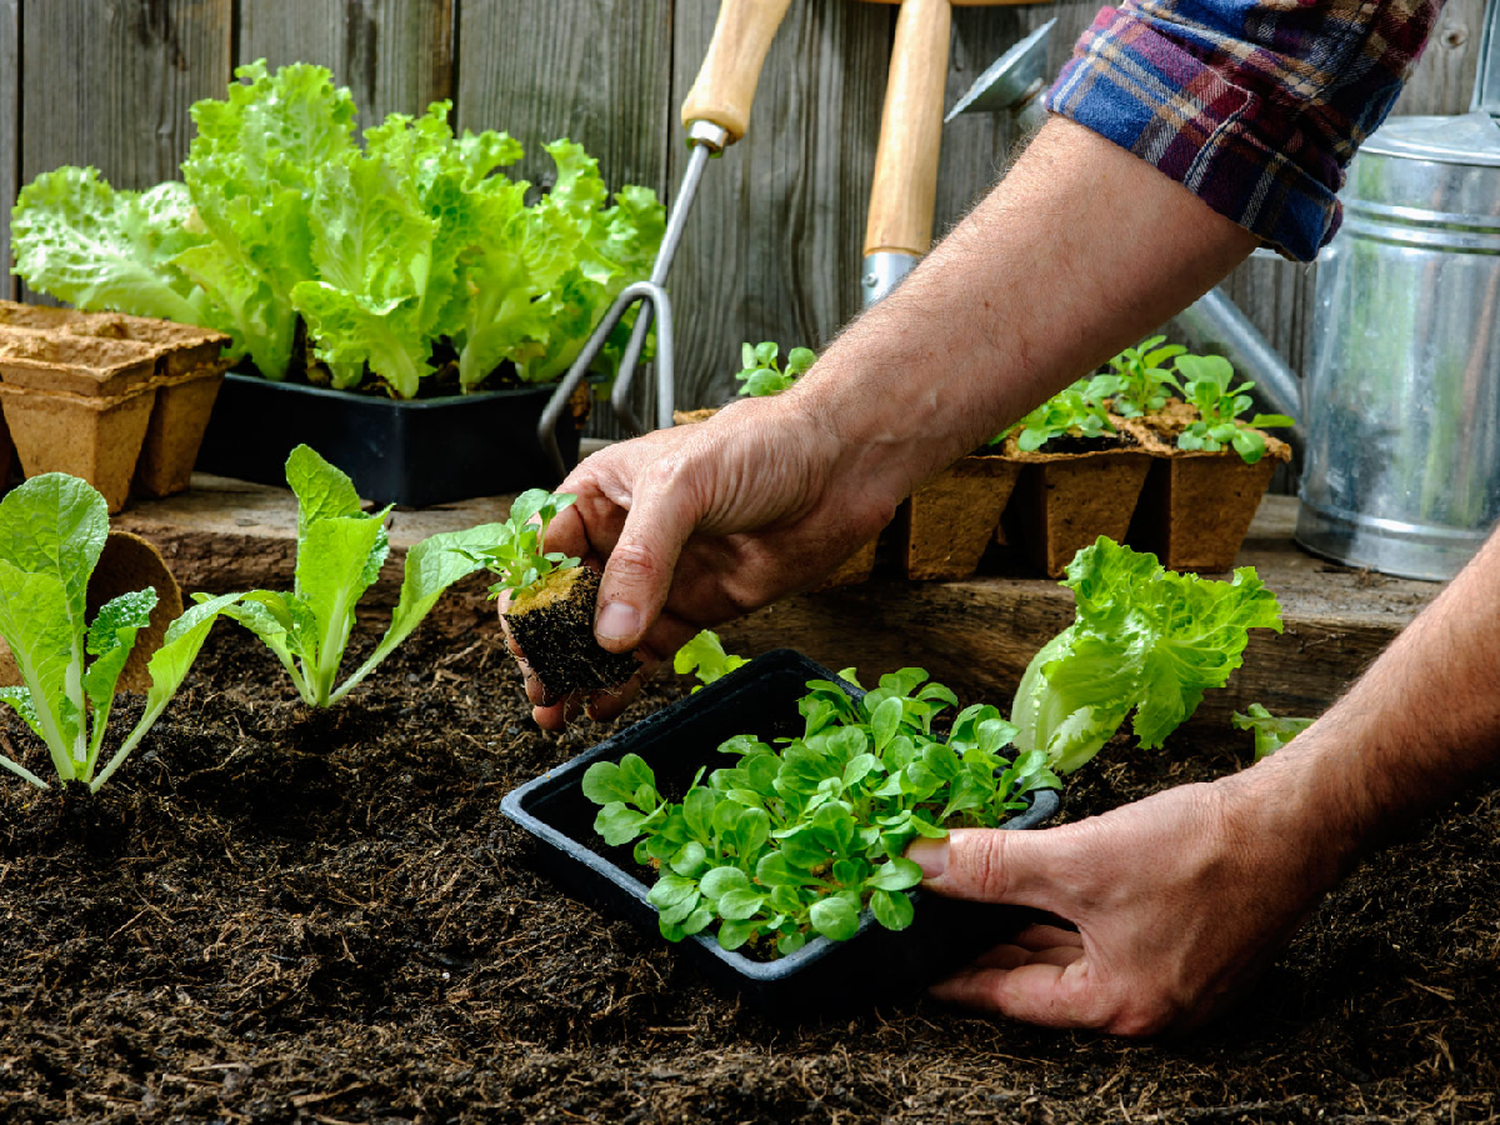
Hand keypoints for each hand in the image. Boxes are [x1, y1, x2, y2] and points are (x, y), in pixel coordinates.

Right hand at [521, 396, 900, 728]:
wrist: (840, 468)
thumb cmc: (760, 446)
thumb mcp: (684, 486)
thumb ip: (642, 558)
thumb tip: (609, 630)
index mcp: (602, 493)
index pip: (544, 549)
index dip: (527, 595)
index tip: (522, 638)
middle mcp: (624, 538)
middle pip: (567, 601)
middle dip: (546, 645)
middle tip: (538, 686)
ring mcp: (660, 578)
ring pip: (603, 634)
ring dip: (578, 671)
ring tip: (556, 708)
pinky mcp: (696, 608)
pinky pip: (648, 652)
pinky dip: (623, 680)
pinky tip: (603, 704)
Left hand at [907, 773, 1341, 1034]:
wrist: (1295, 822)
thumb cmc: (1200, 852)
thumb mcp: (1078, 861)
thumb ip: (993, 867)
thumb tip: (921, 865)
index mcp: (1119, 1007)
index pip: (1012, 998)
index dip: (957, 978)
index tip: (914, 966)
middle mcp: (1147, 1007)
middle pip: (1043, 982)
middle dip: (987, 951)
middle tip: (933, 928)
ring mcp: (1173, 980)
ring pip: (1075, 958)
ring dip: (1025, 930)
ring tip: (972, 907)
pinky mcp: (1190, 946)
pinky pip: (1107, 939)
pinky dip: (1067, 918)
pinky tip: (1038, 888)